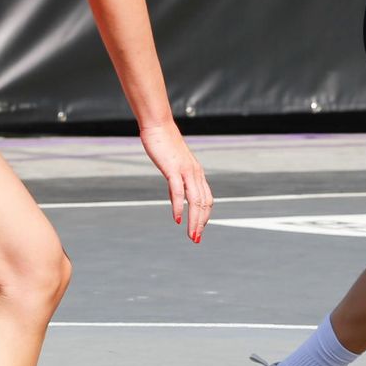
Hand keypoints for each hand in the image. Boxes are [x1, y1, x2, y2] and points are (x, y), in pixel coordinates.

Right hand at [141, 123, 211, 242]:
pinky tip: (177, 218)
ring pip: (195, 200)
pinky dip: (179, 206)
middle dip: (201, 222)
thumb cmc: (165, 145)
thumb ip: (176, 184)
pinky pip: (178, 190)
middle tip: (196, 239)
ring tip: (192, 234)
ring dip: (194, 220)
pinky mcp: (173, 168)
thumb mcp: (173, 168)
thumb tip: (177, 201)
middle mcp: (195, 173)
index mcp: (197, 173)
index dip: (205, 216)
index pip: (206, 199)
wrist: (159, 126)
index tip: (200, 230)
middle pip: (203, 203)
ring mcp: (185, 171)